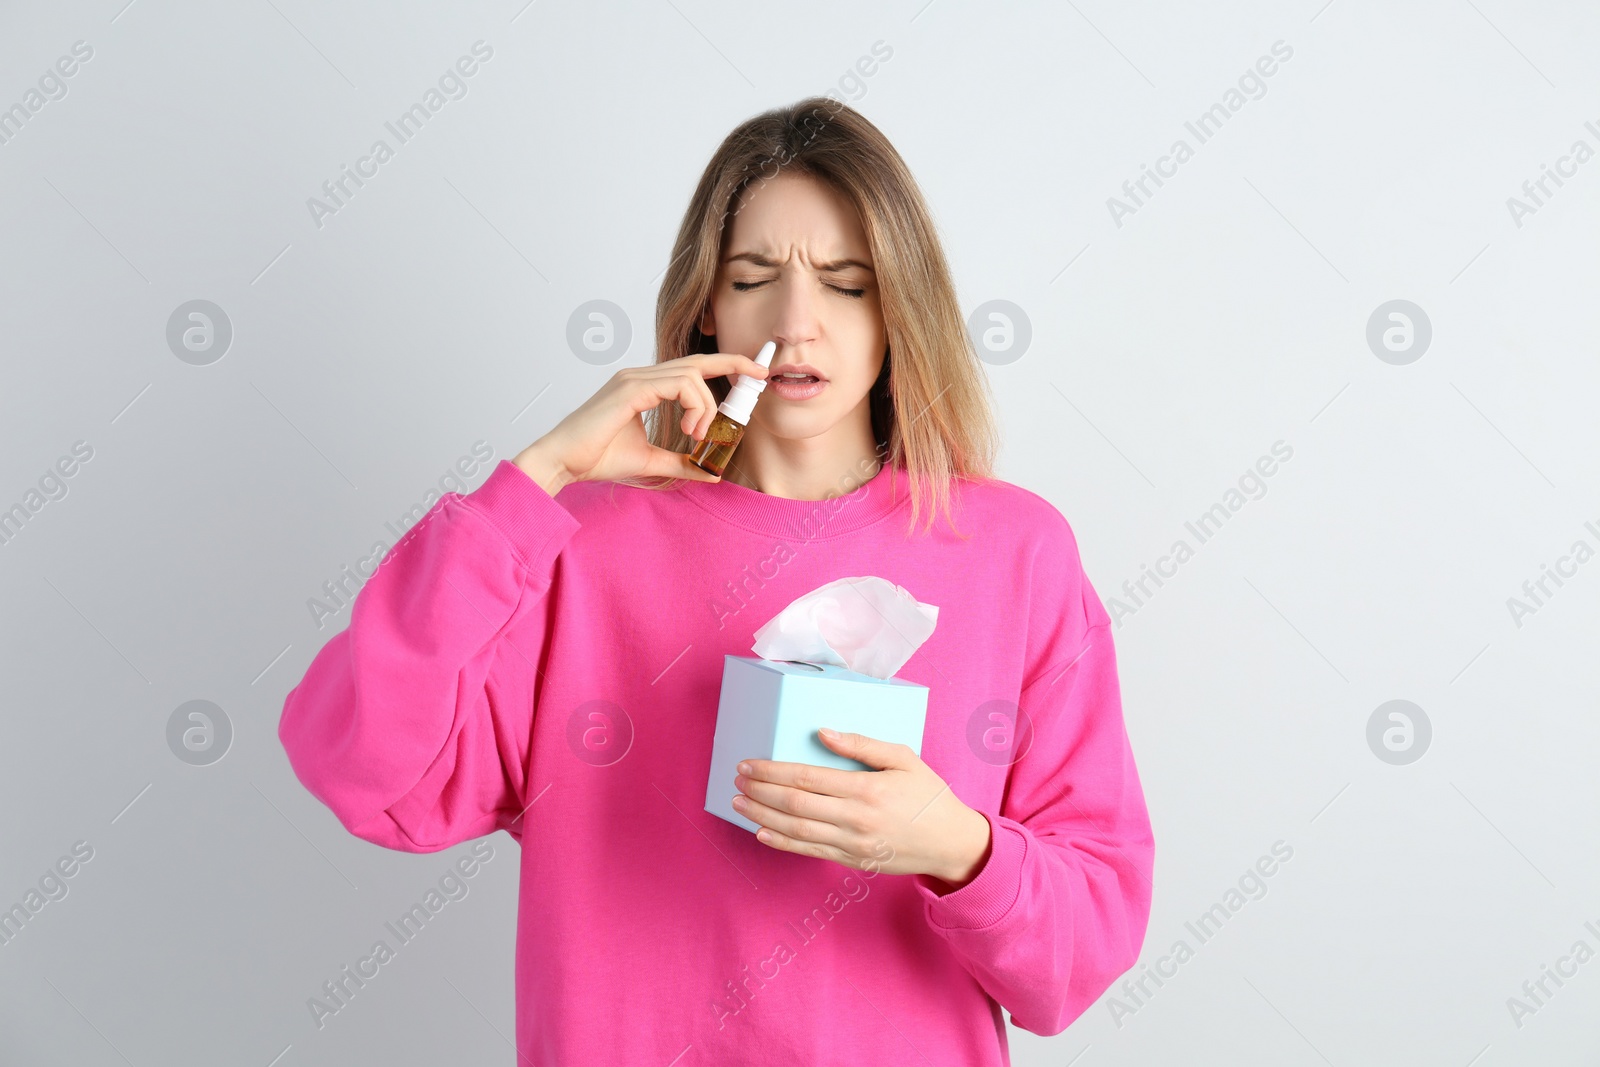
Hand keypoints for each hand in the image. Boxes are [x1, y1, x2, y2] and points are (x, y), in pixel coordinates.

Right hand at [512, 352, 769, 493]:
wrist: (563, 462)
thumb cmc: (597, 458)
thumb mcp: (651, 461)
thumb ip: (681, 463)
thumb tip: (711, 471)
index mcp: (644, 386)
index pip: (692, 369)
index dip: (725, 366)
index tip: (754, 373)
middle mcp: (640, 375)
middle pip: (698, 362)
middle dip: (734, 365)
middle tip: (761, 377)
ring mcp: (634, 378)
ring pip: (692, 375)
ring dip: (706, 407)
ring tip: (697, 436)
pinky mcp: (631, 387)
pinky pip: (678, 385)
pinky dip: (693, 407)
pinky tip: (688, 431)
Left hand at [731, 728, 992, 892]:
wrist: (951, 843)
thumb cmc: (928, 795)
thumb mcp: (903, 758)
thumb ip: (862, 745)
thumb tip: (824, 733)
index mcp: (866, 789)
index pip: (806, 778)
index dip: (772, 771)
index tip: (749, 763)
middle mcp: (855, 819)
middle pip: (794, 804)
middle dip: (760, 791)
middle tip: (737, 779)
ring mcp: (852, 844)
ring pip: (795, 830)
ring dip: (762, 815)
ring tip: (739, 802)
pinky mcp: (851, 861)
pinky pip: (809, 851)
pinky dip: (781, 842)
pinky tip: (761, 831)